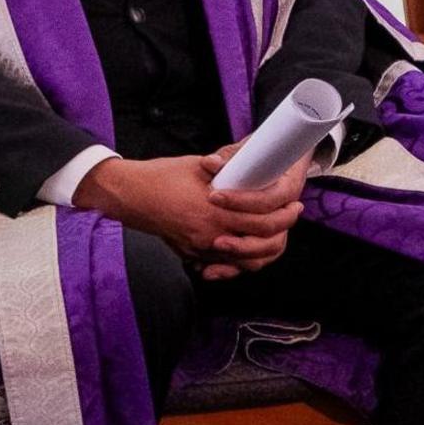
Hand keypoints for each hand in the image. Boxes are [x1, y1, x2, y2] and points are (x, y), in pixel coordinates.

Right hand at [74, 149, 305, 278]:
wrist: (129, 195)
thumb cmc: (163, 177)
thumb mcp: (199, 167)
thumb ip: (228, 169)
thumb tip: (253, 159)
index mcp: (214, 212)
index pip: (262, 222)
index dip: (284, 216)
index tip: (294, 205)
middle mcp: (209, 235)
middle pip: (260, 246)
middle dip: (281, 232)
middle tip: (290, 216)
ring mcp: (200, 248)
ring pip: (244, 261)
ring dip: (264, 250)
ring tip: (275, 233)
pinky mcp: (192, 253)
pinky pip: (223, 264)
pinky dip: (240, 259)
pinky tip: (250, 246)